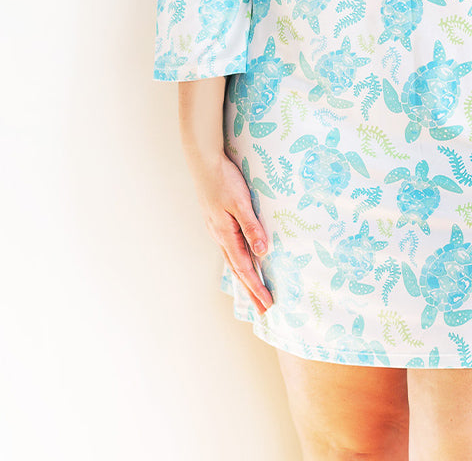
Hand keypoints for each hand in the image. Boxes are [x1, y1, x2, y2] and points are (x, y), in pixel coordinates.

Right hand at [190, 150, 273, 313]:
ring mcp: (217, 230)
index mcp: (225, 235)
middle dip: (251, 290)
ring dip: (245, 278)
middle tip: (264, 310)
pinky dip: (240, 261)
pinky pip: (231, 248)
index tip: (268, 304)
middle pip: (238, 270)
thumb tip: (263, 253)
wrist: (204, 161)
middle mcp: (220, 236)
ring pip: (233, 260)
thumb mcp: (241, 202)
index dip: (256, 287)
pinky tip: (245, 261)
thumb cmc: (224, 179)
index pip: (245, 268)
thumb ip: (252, 227)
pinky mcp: (218, 221)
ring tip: (255, 292)